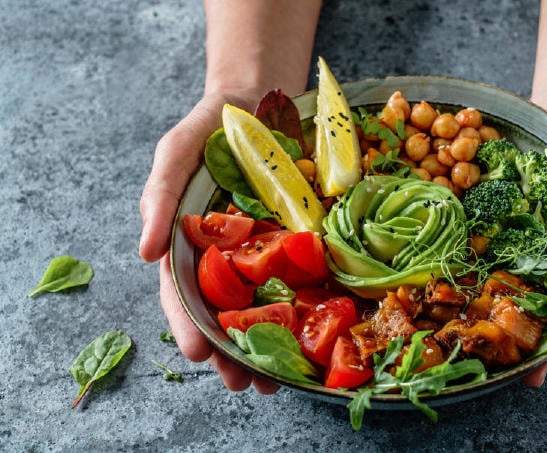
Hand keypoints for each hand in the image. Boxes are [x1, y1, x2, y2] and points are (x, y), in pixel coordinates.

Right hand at [139, 91, 278, 393]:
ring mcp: (261, 249)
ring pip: (261, 305)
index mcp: (190, 241)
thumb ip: (158, 196)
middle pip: (224, 311)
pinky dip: (301, 311)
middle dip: (232, 351)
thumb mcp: (175, 153)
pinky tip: (311, 339)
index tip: (199, 354)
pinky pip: (298, 278)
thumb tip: (142, 253)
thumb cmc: (207, 128)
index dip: (188, 324)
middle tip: (245, 384)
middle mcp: (225, 253)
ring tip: (275, 381)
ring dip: (267, 345)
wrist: (257, 100)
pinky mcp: (294, 240)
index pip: (183, 291)